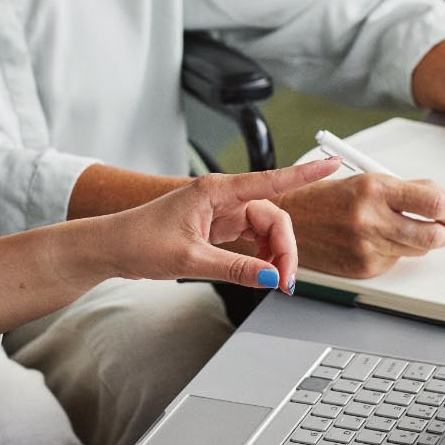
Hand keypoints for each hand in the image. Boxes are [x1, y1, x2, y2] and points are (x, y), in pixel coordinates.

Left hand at [111, 158, 340, 292]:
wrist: (111, 248)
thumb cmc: (139, 242)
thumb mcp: (189, 259)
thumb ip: (234, 269)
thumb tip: (270, 276)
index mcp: (215, 191)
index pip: (270, 180)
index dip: (305, 172)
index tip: (333, 163)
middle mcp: (221, 197)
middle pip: (273, 216)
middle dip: (285, 248)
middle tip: (285, 281)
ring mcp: (220, 212)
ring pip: (264, 229)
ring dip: (274, 254)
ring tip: (271, 280)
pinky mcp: (216, 227)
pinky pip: (251, 239)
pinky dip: (259, 257)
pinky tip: (259, 272)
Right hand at [275, 172, 444, 278]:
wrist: (289, 221)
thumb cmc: (325, 198)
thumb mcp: (366, 180)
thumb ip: (406, 190)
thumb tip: (442, 202)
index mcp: (374, 189)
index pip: (431, 202)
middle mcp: (371, 219)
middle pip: (433, 234)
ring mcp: (367, 246)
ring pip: (418, 250)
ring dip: (421, 241)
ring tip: (402, 228)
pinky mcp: (363, 267)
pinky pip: (395, 261)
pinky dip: (394, 251)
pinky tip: (374, 241)